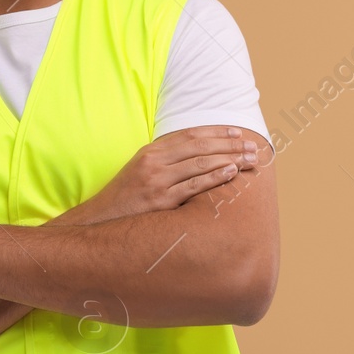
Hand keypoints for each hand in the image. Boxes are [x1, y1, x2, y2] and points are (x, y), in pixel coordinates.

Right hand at [47, 125, 264, 226]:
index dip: (216, 132)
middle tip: (253, 145)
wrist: (101, 221)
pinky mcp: (160, 201)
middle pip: (200, 146)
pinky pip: (193, 186)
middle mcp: (154, 162)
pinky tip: (231, 172)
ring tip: (250, 158)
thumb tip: (197, 155)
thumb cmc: (126, 198)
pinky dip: (214, 177)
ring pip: (200, 163)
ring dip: (229, 158)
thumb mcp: (141, 171)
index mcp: (151, 152)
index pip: (190, 135)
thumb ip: (166, 161)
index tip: (237, 132)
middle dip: (229, 144)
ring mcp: (157, 181)